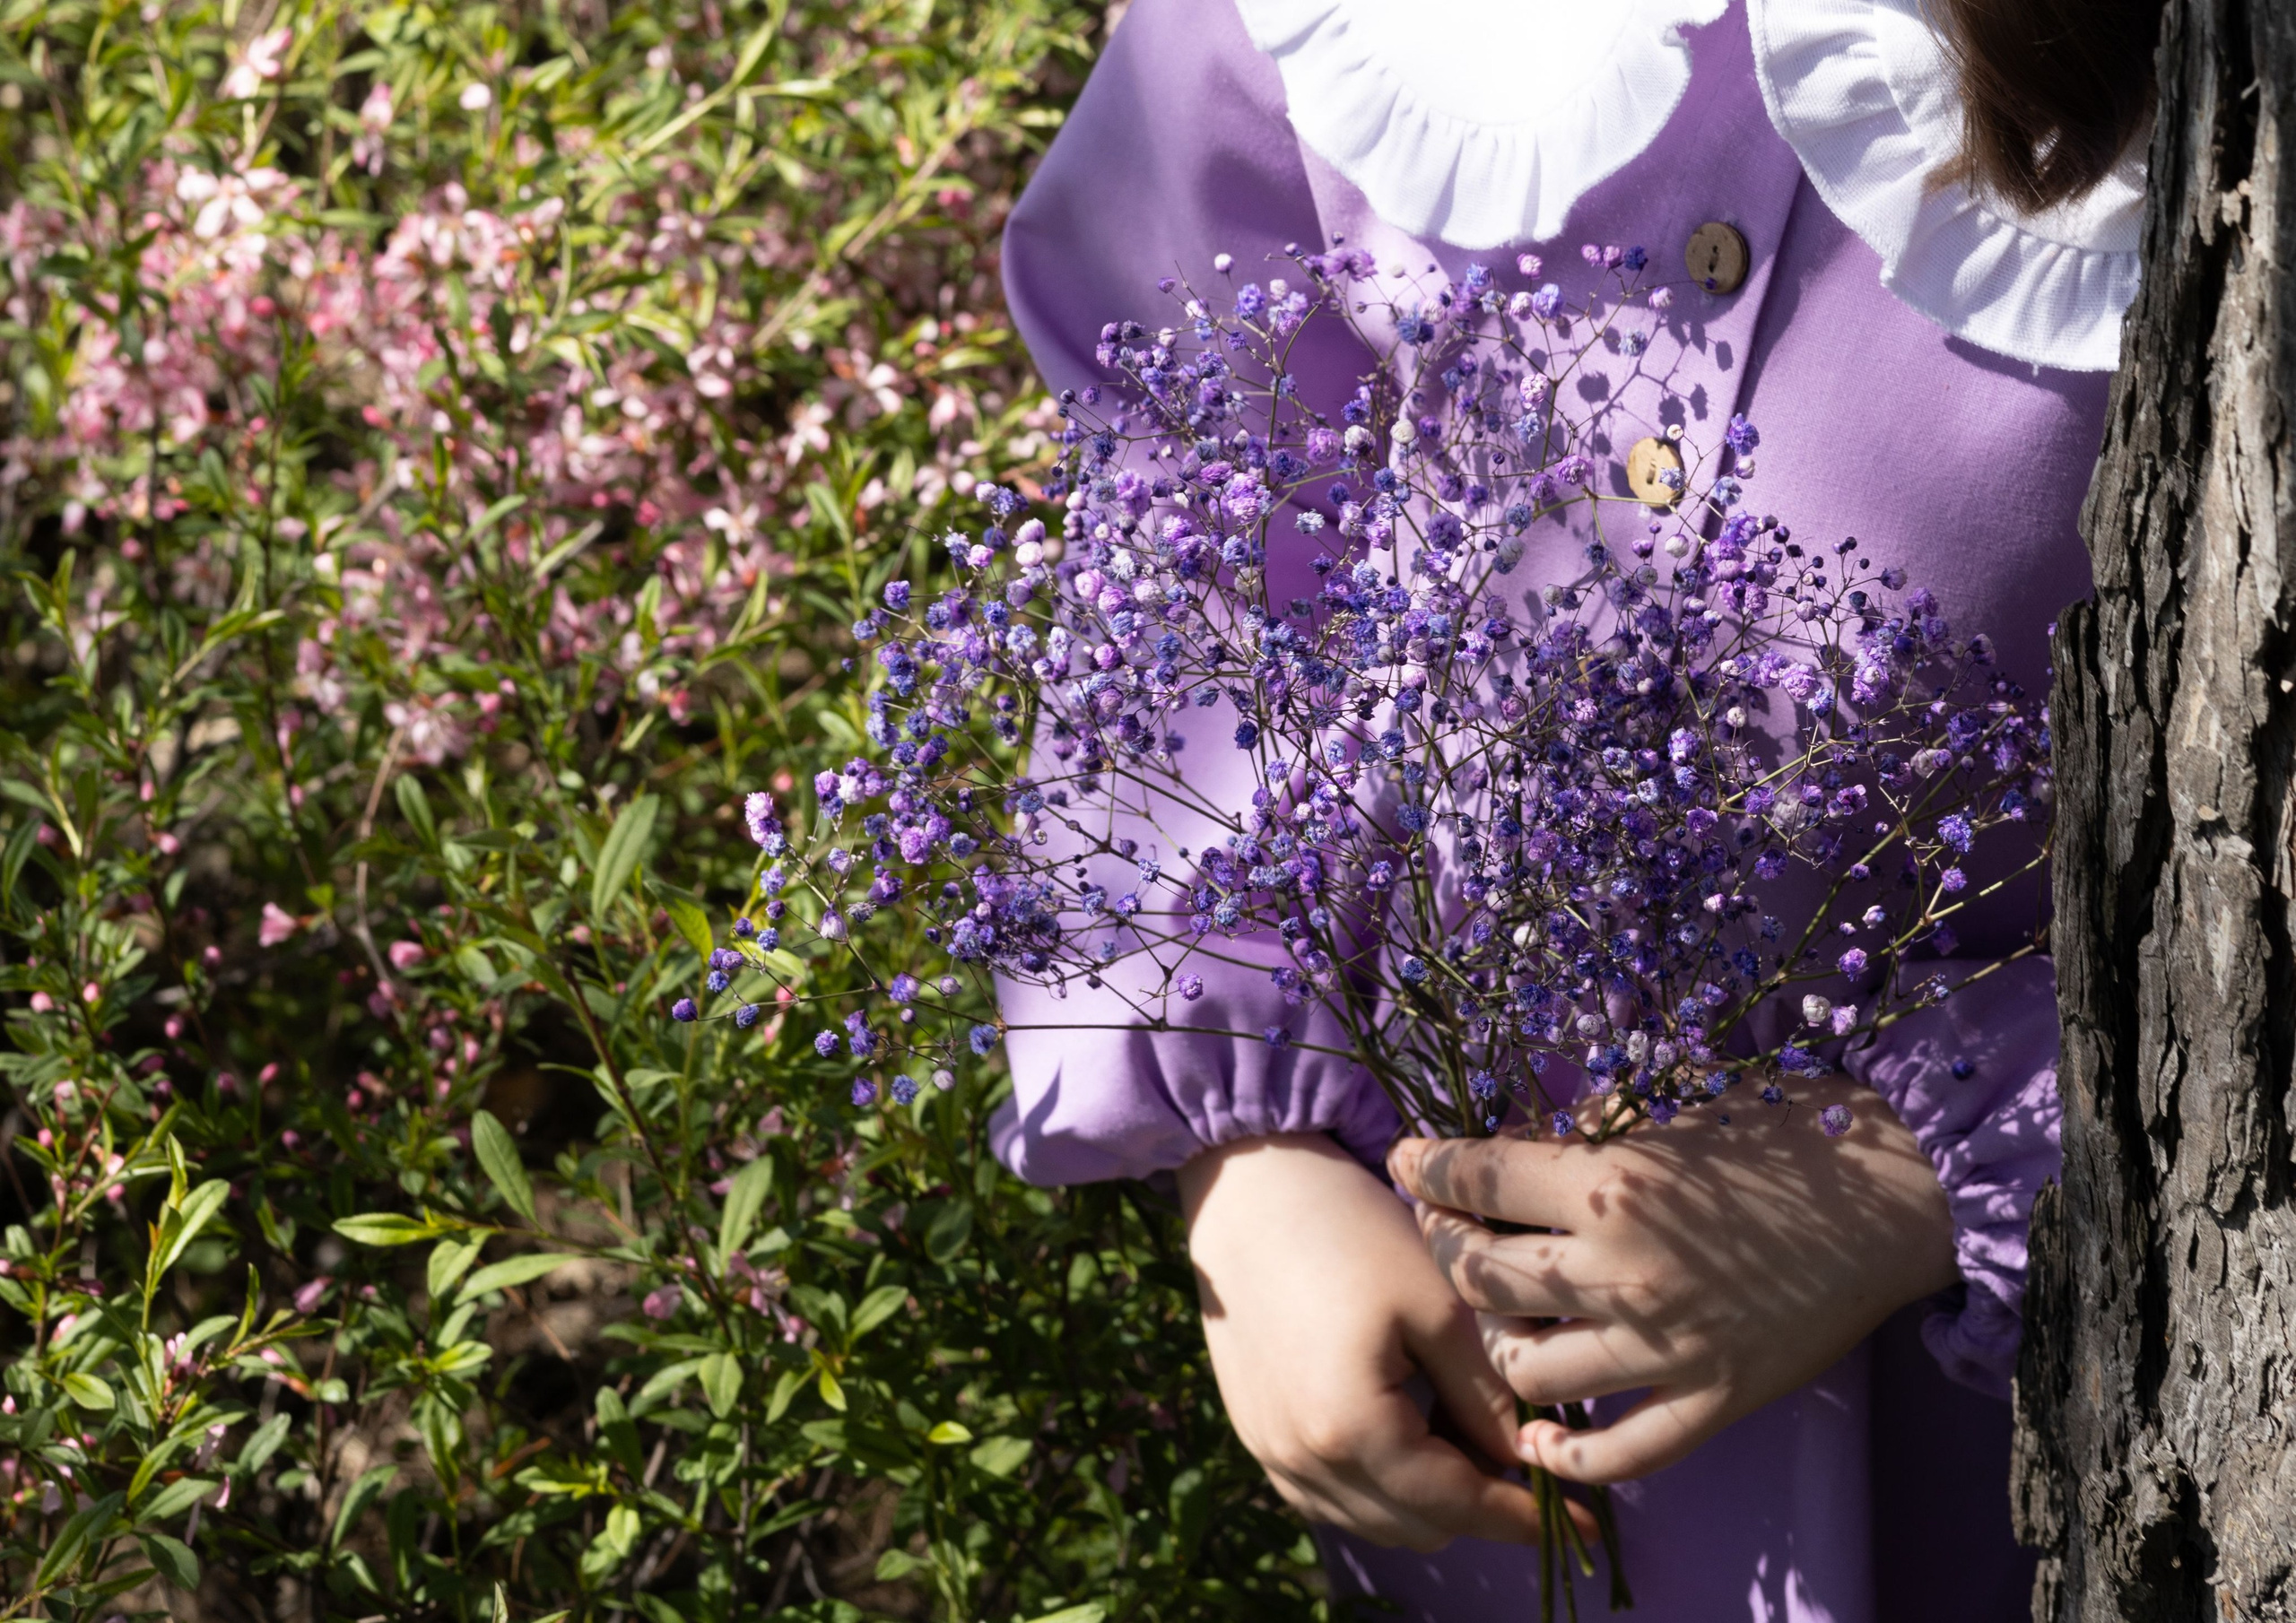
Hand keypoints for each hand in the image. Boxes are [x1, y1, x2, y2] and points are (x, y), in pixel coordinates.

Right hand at [1179, 1132, 1587, 1551]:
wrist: (1249, 1189)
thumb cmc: (1350, 1231)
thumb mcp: (1438, 1305)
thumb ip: (1487, 1395)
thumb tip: (1524, 1458)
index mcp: (1352, 1430)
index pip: (1456, 1506)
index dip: (1523, 1517)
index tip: (1584, 1522)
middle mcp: (1303, 1461)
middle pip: (1417, 1528)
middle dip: (1477, 1504)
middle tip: (1517, 1447)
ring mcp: (1270, 1453)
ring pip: (1373, 1519)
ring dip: (1427, 1498)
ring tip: (1463, 1429)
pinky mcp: (1255, 1435)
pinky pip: (1331, 1495)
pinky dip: (1379, 1483)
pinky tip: (1405, 1425)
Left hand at [1388, 1076, 1958, 1485]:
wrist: (1895, 1198)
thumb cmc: (1783, 1136)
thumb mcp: (1670, 1109)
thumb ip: (1586, 1134)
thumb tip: (1512, 1148)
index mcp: (1608, 1182)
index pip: (1474, 1179)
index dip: (1427, 1169)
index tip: (1410, 1163)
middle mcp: (1622, 1270)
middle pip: (1478, 1277)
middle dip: (1444, 1248)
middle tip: (1444, 1231)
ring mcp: (1665, 1346)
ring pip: (1523, 1369)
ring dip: (1495, 1345)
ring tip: (1498, 1320)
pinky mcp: (1711, 1401)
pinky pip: (1617, 1452)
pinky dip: (1566, 1453)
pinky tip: (1538, 1436)